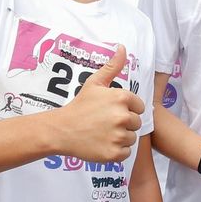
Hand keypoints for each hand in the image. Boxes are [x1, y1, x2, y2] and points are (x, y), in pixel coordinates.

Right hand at [45, 46, 144, 162]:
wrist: (61, 130)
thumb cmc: (79, 105)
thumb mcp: (95, 83)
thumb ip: (112, 66)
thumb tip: (123, 47)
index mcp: (121, 97)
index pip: (139, 106)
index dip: (127, 109)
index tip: (111, 111)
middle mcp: (122, 116)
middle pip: (136, 123)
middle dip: (124, 124)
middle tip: (105, 123)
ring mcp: (118, 136)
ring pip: (132, 138)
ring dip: (121, 138)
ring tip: (103, 133)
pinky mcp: (114, 153)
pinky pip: (126, 153)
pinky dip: (117, 151)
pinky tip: (103, 144)